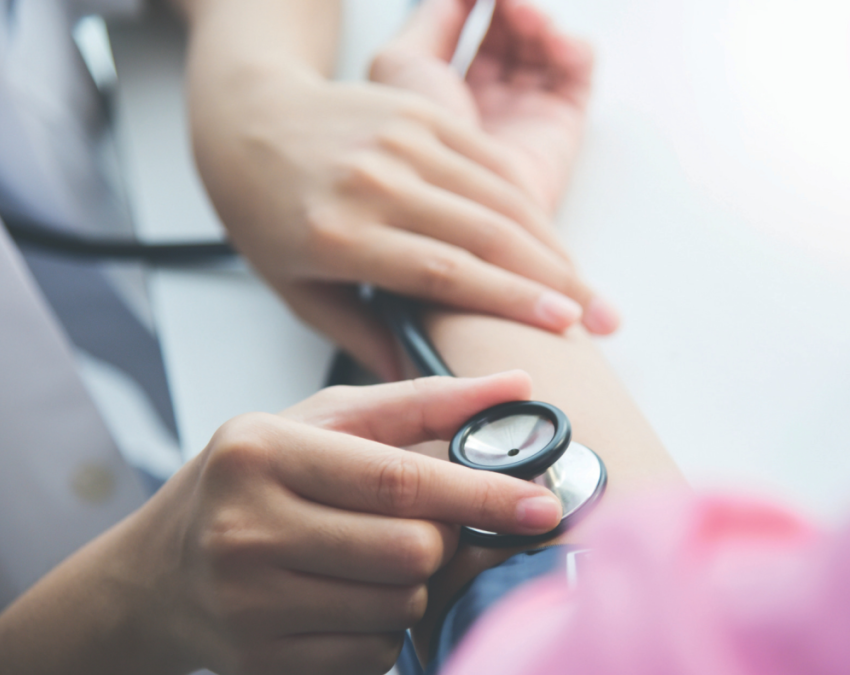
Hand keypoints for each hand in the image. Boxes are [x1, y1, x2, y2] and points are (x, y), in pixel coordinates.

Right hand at [123, 372, 560, 674]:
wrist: (160, 569)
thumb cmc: (253, 479)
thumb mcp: (321, 421)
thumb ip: (420, 402)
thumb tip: (514, 388)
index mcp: (263, 452)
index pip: (396, 480)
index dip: (479, 494)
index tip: (539, 502)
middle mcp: (246, 528)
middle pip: (411, 552)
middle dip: (439, 539)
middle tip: (418, 524)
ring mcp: (249, 603)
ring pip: (400, 606)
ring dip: (412, 583)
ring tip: (369, 555)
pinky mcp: (262, 660)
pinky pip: (374, 652)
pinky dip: (384, 624)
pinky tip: (346, 595)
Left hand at [182, 2, 613, 380]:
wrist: (248, 120)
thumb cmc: (267, 213)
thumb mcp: (297, 289)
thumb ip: (363, 337)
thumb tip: (422, 388)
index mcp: (338, 232)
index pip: (442, 270)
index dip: (510, 299)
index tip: (562, 325)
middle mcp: (374, 179)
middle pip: (486, 233)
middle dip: (557, 281)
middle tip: (601, 320)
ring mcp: (402, 138)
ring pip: (500, 195)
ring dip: (554, 245)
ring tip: (590, 290)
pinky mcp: (421, 112)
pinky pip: (491, 158)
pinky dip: (530, 200)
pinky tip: (554, 239)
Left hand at [370, 0, 594, 215]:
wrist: (439, 205)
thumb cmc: (405, 144)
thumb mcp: (399, 67)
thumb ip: (431, 21)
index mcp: (446, 95)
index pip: (472, 32)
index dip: (477, 3)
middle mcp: (487, 106)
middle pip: (511, 37)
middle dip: (510, 9)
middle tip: (503, 0)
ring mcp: (524, 116)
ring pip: (543, 49)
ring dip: (536, 20)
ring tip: (520, 14)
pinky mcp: (560, 128)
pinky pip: (576, 73)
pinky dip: (570, 45)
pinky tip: (549, 39)